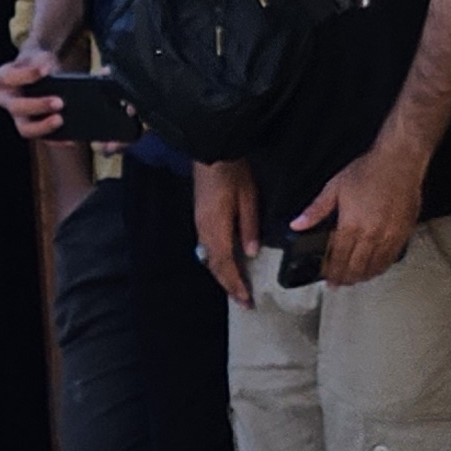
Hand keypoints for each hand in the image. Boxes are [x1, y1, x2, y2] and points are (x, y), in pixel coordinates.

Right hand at [0, 41, 66, 139]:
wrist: (44, 73)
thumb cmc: (40, 63)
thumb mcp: (40, 56)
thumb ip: (42, 60)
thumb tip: (52, 71)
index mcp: (3, 79)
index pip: (8, 77)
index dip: (25, 75)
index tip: (45, 69)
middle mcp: (6, 100)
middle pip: (17, 107)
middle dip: (38, 105)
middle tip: (59, 102)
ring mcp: (18, 117)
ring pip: (25, 129)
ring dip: (43, 126)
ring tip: (61, 120)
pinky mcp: (33, 129)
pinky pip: (43, 139)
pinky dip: (57, 140)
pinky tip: (71, 139)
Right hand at [192, 158, 258, 304]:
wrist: (211, 149)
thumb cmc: (232, 171)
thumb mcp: (248, 198)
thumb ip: (249, 227)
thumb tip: (251, 253)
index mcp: (216, 228)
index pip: (225, 265)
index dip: (235, 285)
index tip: (246, 301)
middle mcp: (204, 231)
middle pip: (214, 266)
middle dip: (228, 285)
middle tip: (242, 301)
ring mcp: (199, 224)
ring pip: (209, 259)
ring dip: (222, 275)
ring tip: (236, 286)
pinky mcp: (200, 217)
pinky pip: (207, 248)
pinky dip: (217, 261)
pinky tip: (226, 263)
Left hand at [296, 141, 426, 285]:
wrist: (400, 161)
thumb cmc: (368, 171)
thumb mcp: (335, 187)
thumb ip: (315, 210)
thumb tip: (296, 225)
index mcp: (351, 225)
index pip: (339, 258)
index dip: (332, 272)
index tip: (327, 279)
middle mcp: (371, 235)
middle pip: (356, 268)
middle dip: (345, 279)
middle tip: (339, 283)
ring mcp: (390, 236)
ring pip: (375, 267)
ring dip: (363, 276)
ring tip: (354, 279)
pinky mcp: (404, 233)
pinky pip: (391, 259)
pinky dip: (380, 267)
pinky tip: (374, 268)